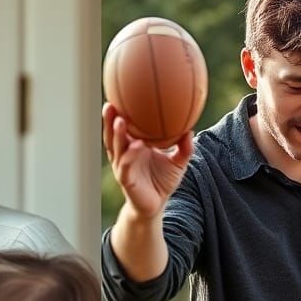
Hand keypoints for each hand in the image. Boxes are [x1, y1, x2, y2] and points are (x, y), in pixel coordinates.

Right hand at [103, 103, 192, 219]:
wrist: (156, 206)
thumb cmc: (162, 181)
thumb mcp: (178, 162)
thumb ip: (185, 147)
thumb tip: (191, 130)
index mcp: (132, 146)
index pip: (122, 127)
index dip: (118, 113)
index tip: (118, 95)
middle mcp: (123, 154)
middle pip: (112, 134)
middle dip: (109, 120)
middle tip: (110, 103)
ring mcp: (122, 167)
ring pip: (115, 148)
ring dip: (116, 134)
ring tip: (119, 120)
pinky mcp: (126, 180)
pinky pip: (126, 165)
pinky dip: (130, 155)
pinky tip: (137, 145)